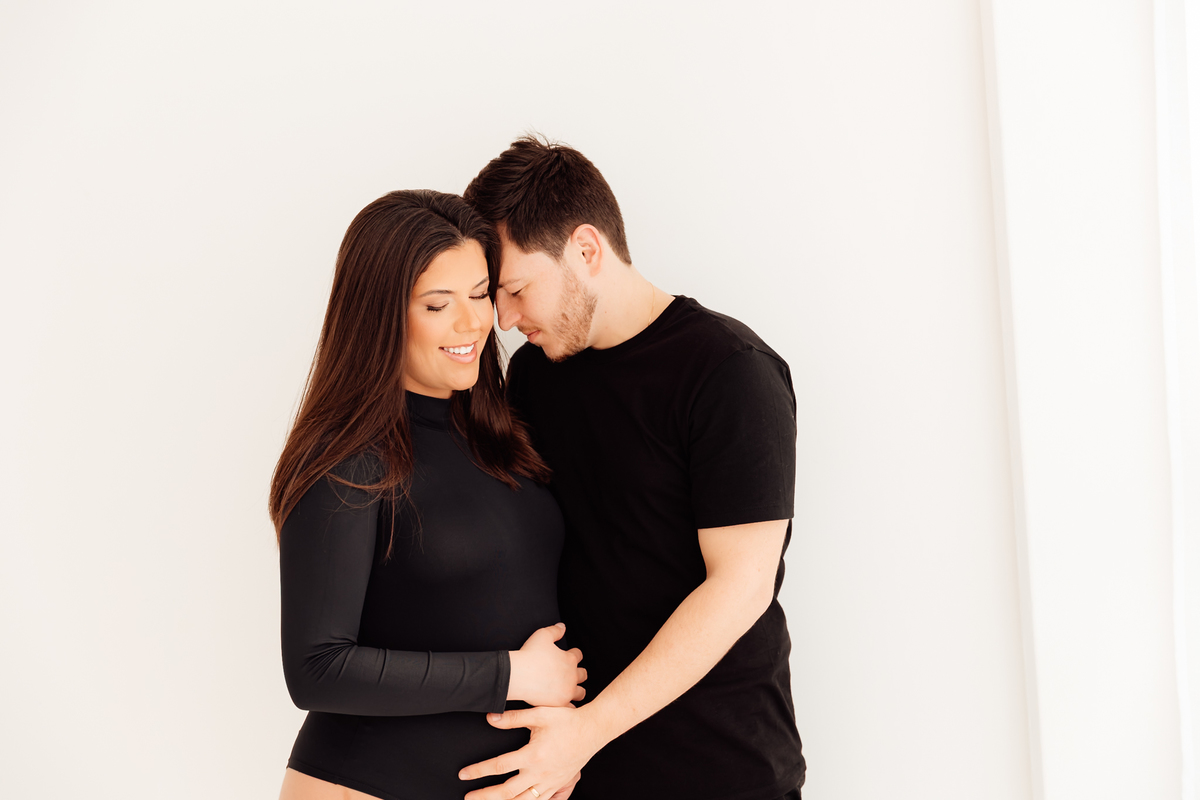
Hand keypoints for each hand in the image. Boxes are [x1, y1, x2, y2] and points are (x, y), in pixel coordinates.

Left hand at [459, 706, 603, 799]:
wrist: (593, 729)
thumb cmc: (567, 720)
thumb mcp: (538, 714)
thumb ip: (513, 718)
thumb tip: (491, 719)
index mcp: (532, 755)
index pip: (499, 766)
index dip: (479, 771)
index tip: (464, 774)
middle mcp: (540, 773)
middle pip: (507, 792)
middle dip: (485, 796)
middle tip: (469, 798)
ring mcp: (551, 782)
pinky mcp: (559, 784)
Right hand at [507, 623, 586, 707]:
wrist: (517, 676)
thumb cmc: (528, 655)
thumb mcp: (542, 635)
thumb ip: (555, 630)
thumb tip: (562, 626)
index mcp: (569, 659)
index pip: (578, 655)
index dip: (572, 654)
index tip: (566, 656)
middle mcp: (572, 676)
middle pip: (583, 674)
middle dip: (578, 672)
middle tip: (567, 673)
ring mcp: (567, 691)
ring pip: (581, 692)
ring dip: (576, 689)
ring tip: (568, 688)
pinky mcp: (559, 703)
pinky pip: (570, 707)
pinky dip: (568, 705)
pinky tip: (562, 702)